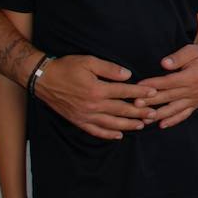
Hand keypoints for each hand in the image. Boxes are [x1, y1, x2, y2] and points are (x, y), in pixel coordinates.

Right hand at [33, 54, 157, 139]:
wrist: (42, 79)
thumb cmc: (66, 67)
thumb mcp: (89, 61)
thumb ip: (109, 68)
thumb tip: (128, 75)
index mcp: (97, 89)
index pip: (124, 92)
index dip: (141, 93)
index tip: (154, 93)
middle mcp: (92, 105)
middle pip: (121, 110)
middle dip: (140, 113)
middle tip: (154, 114)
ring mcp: (85, 115)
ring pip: (111, 124)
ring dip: (128, 125)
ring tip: (142, 125)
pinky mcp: (78, 121)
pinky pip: (95, 131)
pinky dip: (108, 135)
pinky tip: (119, 136)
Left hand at [137, 44, 197, 127]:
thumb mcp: (192, 51)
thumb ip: (178, 57)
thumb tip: (164, 63)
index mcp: (191, 77)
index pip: (168, 82)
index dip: (153, 84)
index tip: (139, 86)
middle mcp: (193, 90)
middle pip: (168, 97)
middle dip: (151, 101)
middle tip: (135, 104)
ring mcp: (194, 99)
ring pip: (174, 109)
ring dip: (158, 114)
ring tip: (144, 118)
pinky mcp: (196, 104)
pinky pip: (184, 114)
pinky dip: (173, 120)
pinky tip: (161, 125)